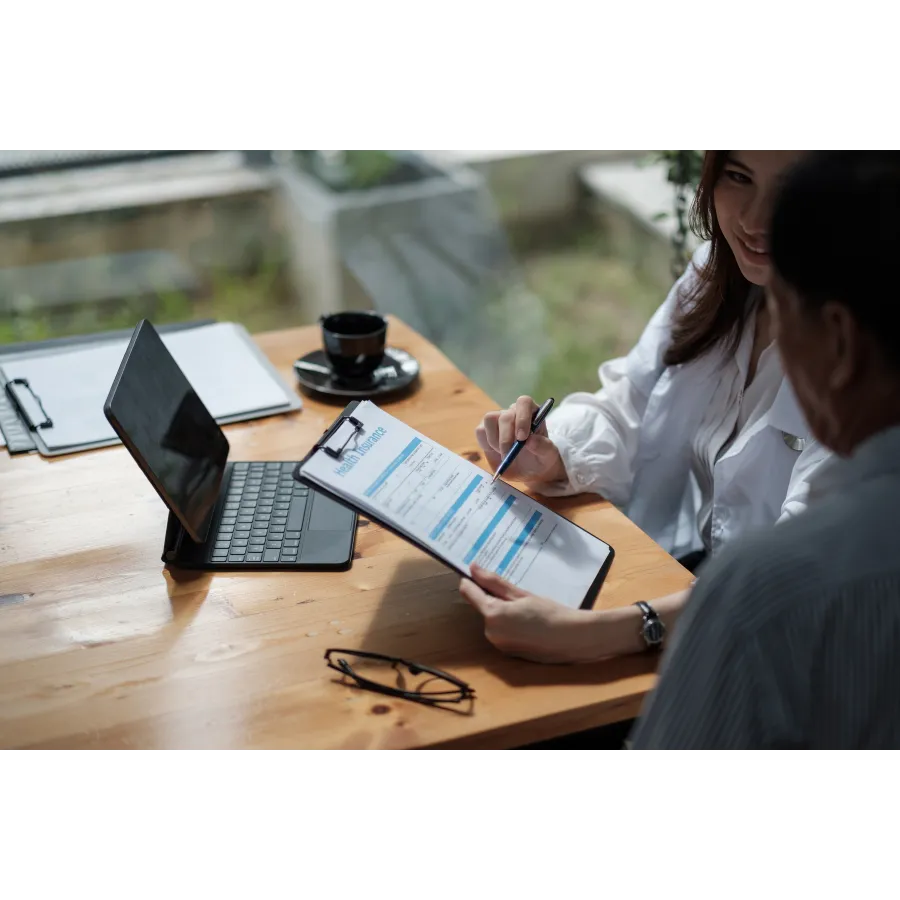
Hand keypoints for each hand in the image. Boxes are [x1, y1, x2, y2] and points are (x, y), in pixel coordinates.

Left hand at [459, 564, 602, 663]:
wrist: (574, 639)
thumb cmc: (551, 613)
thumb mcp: (522, 594)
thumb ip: (494, 582)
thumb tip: (473, 569)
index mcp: (493, 615)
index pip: (469, 592)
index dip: (470, 580)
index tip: (476, 570)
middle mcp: (491, 633)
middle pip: (483, 607)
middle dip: (493, 597)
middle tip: (516, 590)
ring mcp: (499, 645)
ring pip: (493, 619)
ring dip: (502, 611)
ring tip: (526, 606)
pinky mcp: (508, 653)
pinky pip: (502, 632)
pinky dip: (509, 624)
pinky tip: (528, 621)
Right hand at [475, 395, 565, 482]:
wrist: (530, 473)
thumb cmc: (542, 460)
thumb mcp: (549, 456)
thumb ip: (543, 447)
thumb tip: (530, 440)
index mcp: (532, 412)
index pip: (524, 403)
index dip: (522, 418)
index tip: (522, 438)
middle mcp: (514, 413)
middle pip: (505, 415)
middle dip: (506, 437)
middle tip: (510, 455)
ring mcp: (498, 420)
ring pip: (489, 419)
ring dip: (495, 440)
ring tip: (505, 455)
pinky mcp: (486, 431)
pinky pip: (480, 431)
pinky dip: (486, 443)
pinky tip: (497, 453)